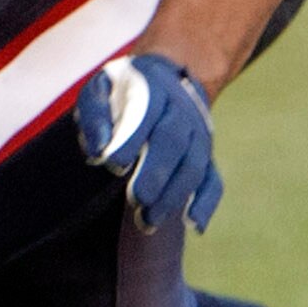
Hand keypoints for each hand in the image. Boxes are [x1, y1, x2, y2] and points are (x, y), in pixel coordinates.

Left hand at [76, 53, 224, 233]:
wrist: (165, 81)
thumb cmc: (121, 93)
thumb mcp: (100, 91)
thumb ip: (94, 116)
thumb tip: (98, 150)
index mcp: (153, 87)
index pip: (146, 109)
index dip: (131, 137)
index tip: (113, 163)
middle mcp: (182, 109)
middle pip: (174, 140)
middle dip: (156, 170)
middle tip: (137, 197)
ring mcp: (199, 135)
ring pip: (194, 165)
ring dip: (174, 195)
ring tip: (148, 220)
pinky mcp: (207, 158)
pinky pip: (213, 182)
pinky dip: (204, 203)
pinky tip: (193, 225)